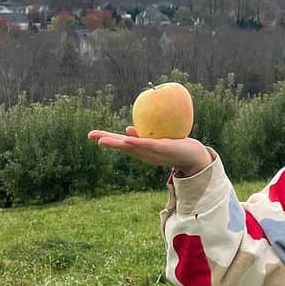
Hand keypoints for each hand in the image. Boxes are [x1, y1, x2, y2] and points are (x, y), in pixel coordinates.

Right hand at [87, 127, 212, 173]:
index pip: (121, 143)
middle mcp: (144, 153)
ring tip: (103, 139)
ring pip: (132, 147)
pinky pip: (148, 144)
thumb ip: (142, 136)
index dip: (106, 138)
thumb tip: (128, 129)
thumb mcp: (156, 141)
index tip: (91, 134)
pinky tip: (127, 138)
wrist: (193, 156)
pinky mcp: (163, 148)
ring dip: (118, 143)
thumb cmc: (174, 147)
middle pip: (123, 146)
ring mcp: (152, 152)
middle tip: (91, 135)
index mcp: (141, 150)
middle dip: (107, 141)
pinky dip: (138, 141)